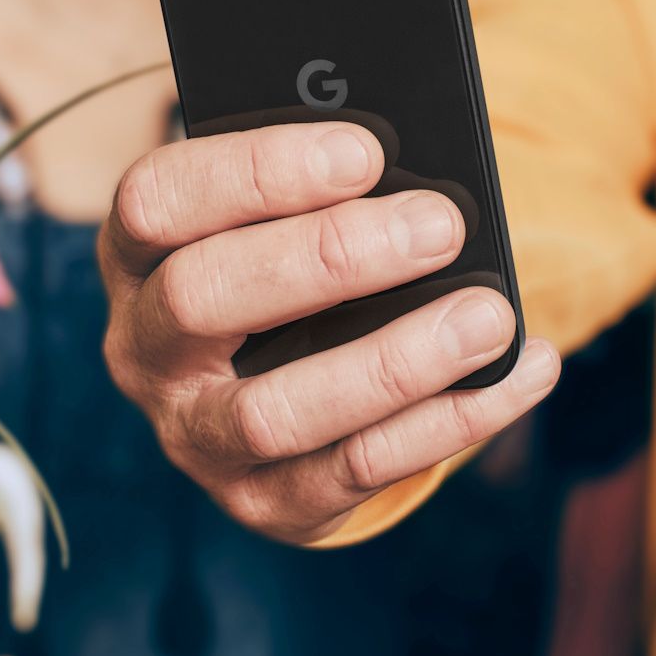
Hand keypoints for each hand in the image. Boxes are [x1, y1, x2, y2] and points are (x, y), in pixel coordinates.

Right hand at [98, 121, 560, 543]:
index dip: (255, 172)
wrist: (279, 376)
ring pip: (274, 412)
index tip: (365, 153)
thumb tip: (415, 168)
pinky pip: (354, 471)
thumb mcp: (284, 211)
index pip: (159, 201)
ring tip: (488, 316)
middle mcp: (144, 349)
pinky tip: (519, 372)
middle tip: (440, 226)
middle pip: (203, 297)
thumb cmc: (292, 255)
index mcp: (136, 253)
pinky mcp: (265, 501)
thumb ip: (325, 186)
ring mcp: (195, 436)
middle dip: (328, 258)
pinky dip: (449, 422)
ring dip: (393, 363)